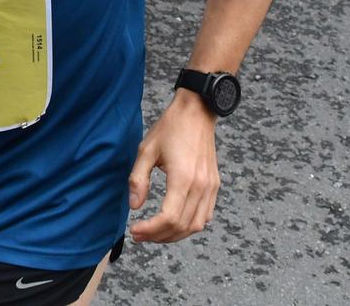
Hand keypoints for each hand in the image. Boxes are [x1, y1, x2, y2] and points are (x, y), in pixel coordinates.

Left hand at [128, 92, 220, 242]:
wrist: (197, 112)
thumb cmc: (170, 128)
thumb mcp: (146, 150)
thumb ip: (138, 179)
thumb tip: (134, 206)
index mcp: (183, 177)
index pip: (168, 218)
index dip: (150, 230)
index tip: (134, 230)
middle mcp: (200, 186)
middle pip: (182, 226)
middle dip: (159, 236)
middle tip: (139, 235)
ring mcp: (210, 187)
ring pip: (196, 225)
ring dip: (174, 235)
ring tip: (154, 233)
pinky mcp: (214, 185)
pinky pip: (205, 216)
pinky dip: (190, 225)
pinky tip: (174, 223)